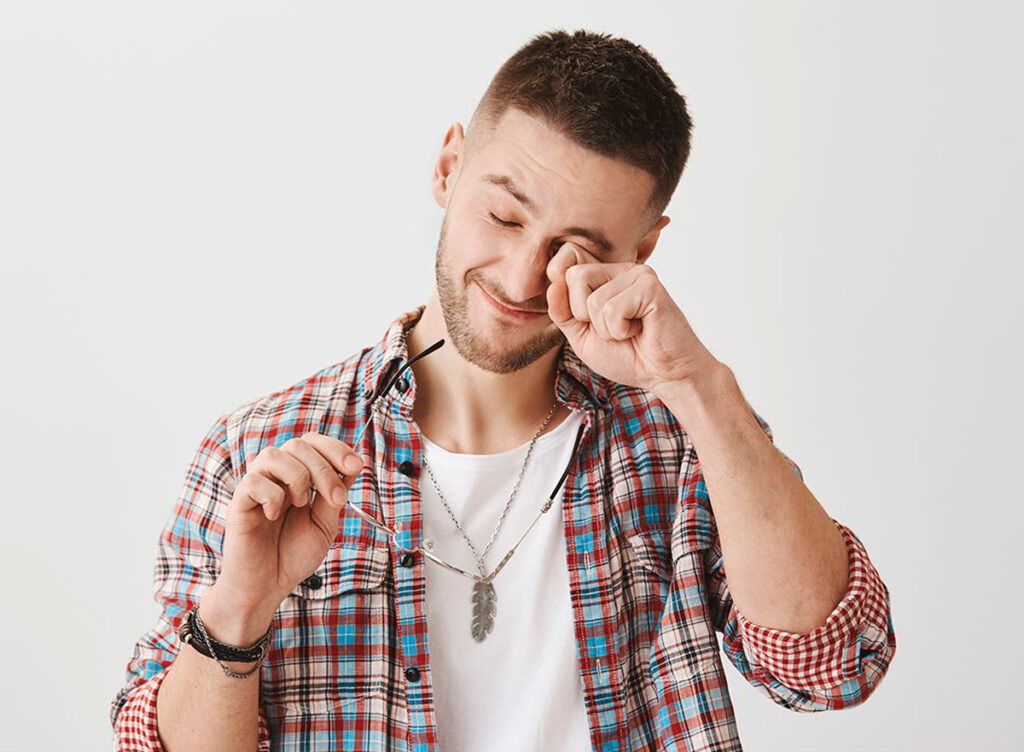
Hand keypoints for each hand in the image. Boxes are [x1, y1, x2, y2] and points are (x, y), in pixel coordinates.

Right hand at [217, 433, 365, 613]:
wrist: (269, 587)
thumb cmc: (293, 555)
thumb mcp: (325, 524)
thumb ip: (334, 494)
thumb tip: (354, 464)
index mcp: (297, 477)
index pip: (313, 443)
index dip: (335, 448)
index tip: (356, 466)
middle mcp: (276, 477)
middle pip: (298, 444)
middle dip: (324, 468)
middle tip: (335, 498)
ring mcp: (255, 487)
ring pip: (273, 455)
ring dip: (297, 477)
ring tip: (300, 504)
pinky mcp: (238, 502)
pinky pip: (254, 481)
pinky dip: (272, 496)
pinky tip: (273, 516)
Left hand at [545, 241, 721, 395]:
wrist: (664, 375)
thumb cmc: (628, 356)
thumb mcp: (582, 336)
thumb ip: (563, 311)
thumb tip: (553, 282)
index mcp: (605, 276)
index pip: (567, 266)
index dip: (567, 297)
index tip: (589, 320)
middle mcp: (621, 269)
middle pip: (574, 277)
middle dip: (585, 316)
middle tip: (612, 328)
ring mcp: (637, 274)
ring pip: (593, 300)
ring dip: (606, 329)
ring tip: (629, 331)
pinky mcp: (650, 286)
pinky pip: (612, 310)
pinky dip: (620, 331)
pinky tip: (640, 330)